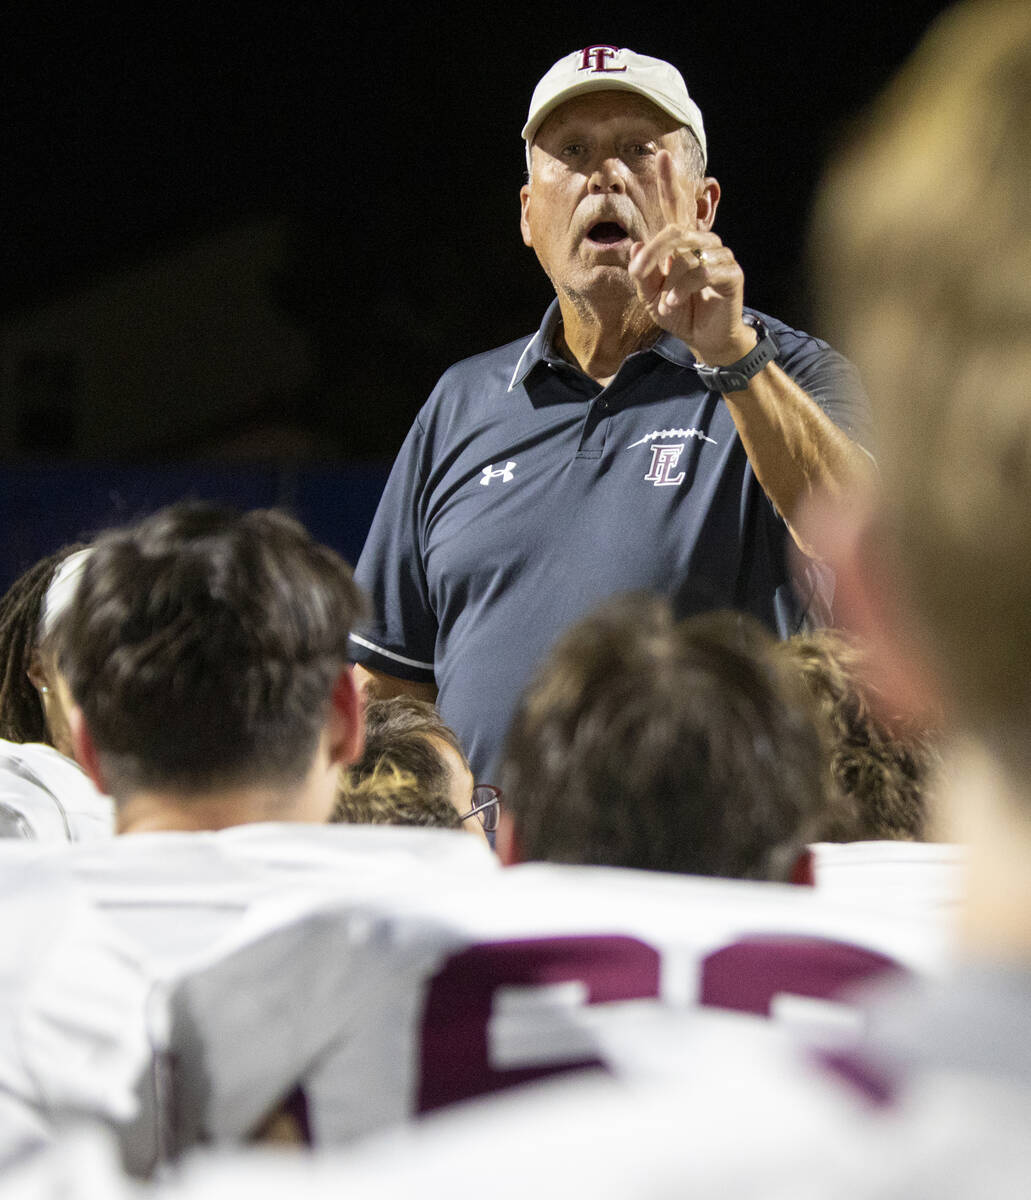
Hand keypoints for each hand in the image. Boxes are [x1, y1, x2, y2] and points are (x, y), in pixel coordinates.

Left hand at [628, 150, 755, 365]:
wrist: (704, 339)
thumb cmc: (679, 313)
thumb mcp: (651, 296)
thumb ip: (642, 274)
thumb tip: (637, 245)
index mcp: (683, 243)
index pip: (676, 207)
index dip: (669, 182)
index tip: (662, 155)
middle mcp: (703, 241)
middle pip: (674, 230)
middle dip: (653, 253)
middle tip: (639, 275)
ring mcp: (720, 254)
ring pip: (686, 255)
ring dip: (670, 283)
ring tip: (666, 303)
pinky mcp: (730, 272)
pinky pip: (701, 272)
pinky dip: (682, 290)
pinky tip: (675, 304)